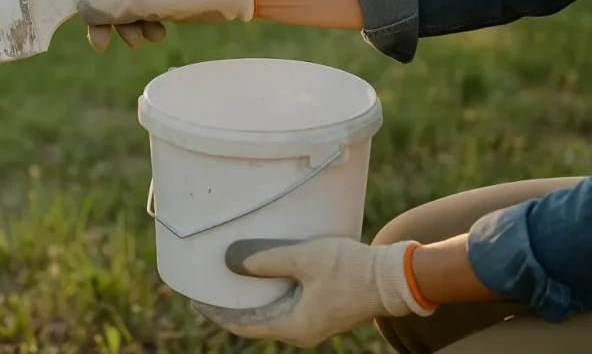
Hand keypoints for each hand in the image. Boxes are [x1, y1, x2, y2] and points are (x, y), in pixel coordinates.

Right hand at [67, 0, 255, 51]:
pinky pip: (144, 9)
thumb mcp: (146, 0)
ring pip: (127, 4)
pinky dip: (146, 24)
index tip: (69, 16)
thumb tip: (81, 10)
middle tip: (101, 45)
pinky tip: (160, 33)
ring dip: (131, 25)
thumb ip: (111, 7)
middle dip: (111, 18)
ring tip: (147, 38)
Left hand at [191, 237, 435, 348]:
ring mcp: (314, 323)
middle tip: (210, 285)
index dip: (218, 314)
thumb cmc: (350, 269)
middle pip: (256, 322)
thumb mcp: (304, 259)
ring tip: (232, 279)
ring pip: (273, 314)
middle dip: (233, 304)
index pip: (244, 326)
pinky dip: (272, 294)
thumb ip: (266, 260)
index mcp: (294, 326)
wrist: (394, 278)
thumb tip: (231, 262)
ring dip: (253, 298)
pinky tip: (265, 276)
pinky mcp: (324, 312)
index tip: (197, 299)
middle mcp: (302, 331)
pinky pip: (288, 306)